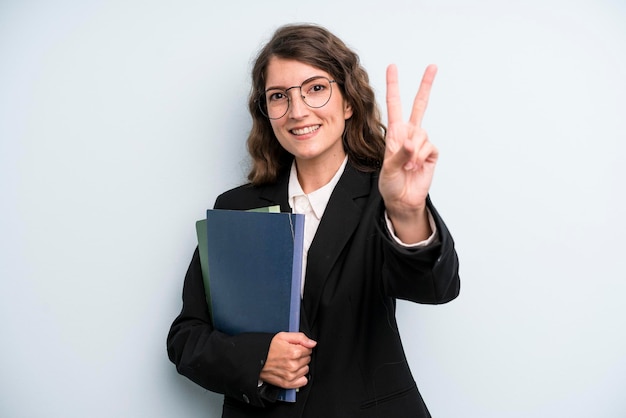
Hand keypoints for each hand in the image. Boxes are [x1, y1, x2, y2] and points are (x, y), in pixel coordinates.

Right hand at [259, 332, 316, 388]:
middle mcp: (293, 365)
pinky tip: (292, 372)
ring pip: (306, 369)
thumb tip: (312, 343)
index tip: (295, 347)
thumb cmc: (268, 348)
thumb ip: (300, 337)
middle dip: (301, 356)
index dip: (302, 347)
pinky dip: (300, 377)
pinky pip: (303, 381)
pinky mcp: (288, 384)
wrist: (256, 360)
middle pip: (308, 359)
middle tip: (291, 355)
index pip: (309, 349)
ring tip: (290, 362)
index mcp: (294, 352)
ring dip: (300, 366)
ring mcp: (291, 375)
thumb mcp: (283, 336)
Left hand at [379, 64, 438, 241]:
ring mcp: (421, 144)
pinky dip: (421, 157)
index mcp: (395, 133)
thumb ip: (399, 155)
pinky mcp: (431, 154)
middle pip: (420, 105)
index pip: (395, 104)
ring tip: (407, 166)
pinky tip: (416, 167)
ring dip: (413, 152)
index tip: (393, 66)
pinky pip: (429, 148)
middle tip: (433, 65)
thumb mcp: (387, 169)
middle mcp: (409, 134)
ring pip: (421, 134)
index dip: (394, 85)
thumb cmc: (390, 184)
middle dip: (426, 85)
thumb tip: (412, 143)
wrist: (402, 200)